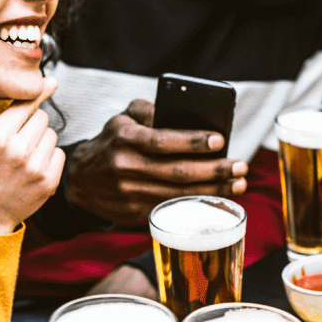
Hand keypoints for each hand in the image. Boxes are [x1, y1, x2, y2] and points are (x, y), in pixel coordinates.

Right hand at [0, 77, 64, 233]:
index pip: (25, 104)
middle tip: (16, 138)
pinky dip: (49, 157)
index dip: (36, 94)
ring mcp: (35, 167)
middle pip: (42, 117)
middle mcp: (17, 150)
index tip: (50, 82)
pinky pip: (59, 153)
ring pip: (52, 134)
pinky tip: (32, 167)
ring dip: (41, 140)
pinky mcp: (49, 181)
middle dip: (31, 124)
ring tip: (23, 154)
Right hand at [64, 99, 247, 227]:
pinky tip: (218, 199)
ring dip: (214, 191)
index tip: (220, 140)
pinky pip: (172, 209)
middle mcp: (126, 167)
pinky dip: (198, 205)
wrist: (80, 180)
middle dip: (214, 170)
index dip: (193, 142)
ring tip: (239, 184)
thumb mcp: (121, 118)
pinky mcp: (136, 213)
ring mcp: (131, 193)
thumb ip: (148, 109)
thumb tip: (176, 110)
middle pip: (178, 171)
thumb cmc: (111, 143)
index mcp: (124, 139)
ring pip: (179, 194)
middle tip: (240, 166)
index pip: (163, 140)